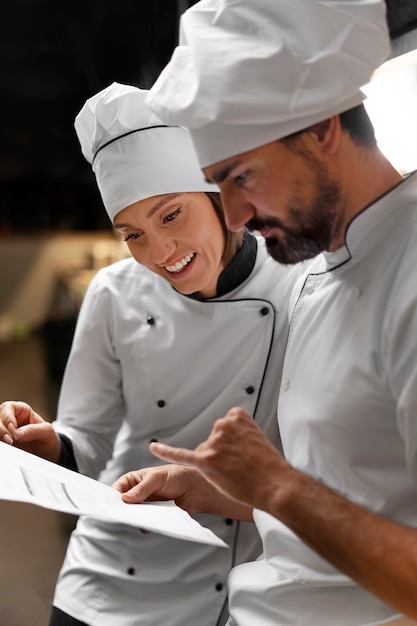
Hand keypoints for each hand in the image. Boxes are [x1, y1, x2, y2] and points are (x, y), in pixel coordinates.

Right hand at [0, 401, 60, 461]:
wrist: (49, 454)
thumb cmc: (48, 438)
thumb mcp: (47, 432)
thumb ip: (33, 431)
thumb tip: (17, 433)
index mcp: (22, 411)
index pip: (8, 407)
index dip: (8, 417)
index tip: (13, 428)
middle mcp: (11, 419)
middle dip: (1, 429)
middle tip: (10, 440)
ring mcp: (6, 432)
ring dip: (0, 436)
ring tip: (9, 445)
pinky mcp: (5, 443)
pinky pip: (0, 442)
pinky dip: (1, 445)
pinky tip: (6, 449)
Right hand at [113, 462, 252, 520]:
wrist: (195, 488)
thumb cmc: (176, 476)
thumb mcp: (157, 477)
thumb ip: (143, 488)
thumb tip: (126, 498)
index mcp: (133, 481)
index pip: (116, 489)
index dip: (111, 496)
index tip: (108, 504)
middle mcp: (136, 495)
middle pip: (122, 505)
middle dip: (120, 510)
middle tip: (119, 514)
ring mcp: (145, 508)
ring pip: (133, 517)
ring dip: (134, 518)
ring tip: (136, 517)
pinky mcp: (154, 519)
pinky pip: (146, 525)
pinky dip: (147, 525)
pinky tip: (150, 521)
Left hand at [148, 407, 289, 511]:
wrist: (276, 485)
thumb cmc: (270, 467)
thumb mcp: (257, 437)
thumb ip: (237, 434)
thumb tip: (224, 445)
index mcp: (236, 415)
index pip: (224, 428)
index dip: (233, 444)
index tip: (244, 451)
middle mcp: (223, 425)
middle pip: (213, 440)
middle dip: (223, 454)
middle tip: (243, 465)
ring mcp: (214, 443)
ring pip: (205, 453)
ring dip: (217, 465)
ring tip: (238, 472)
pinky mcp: (206, 461)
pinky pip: (181, 454)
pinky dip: (165, 451)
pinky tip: (154, 448)